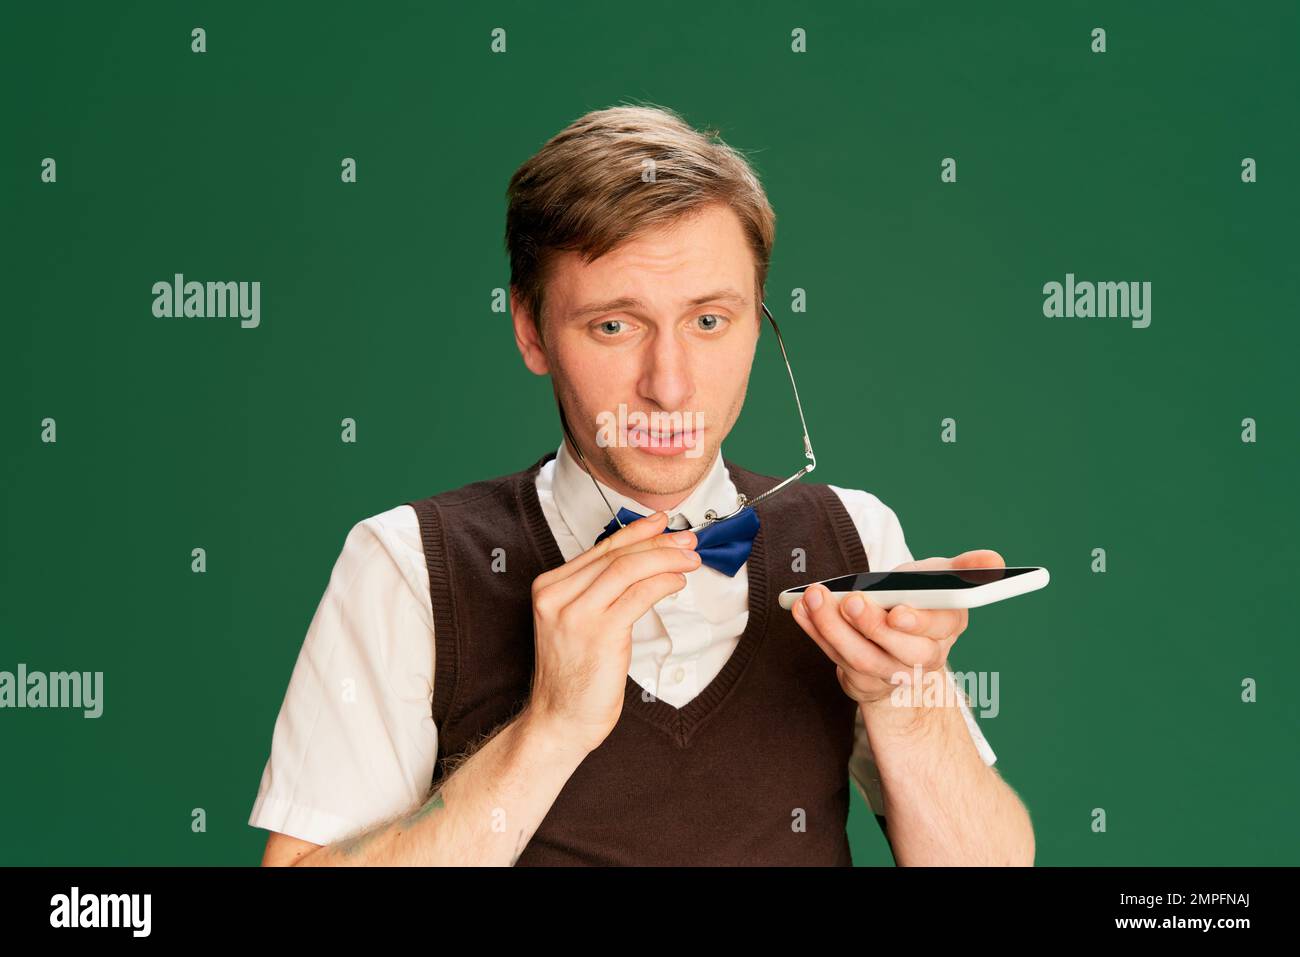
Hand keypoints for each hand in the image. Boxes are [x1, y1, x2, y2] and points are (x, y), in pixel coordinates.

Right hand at [526, 510, 700, 752]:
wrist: (561, 719)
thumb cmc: (574, 674)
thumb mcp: (576, 622)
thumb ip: (597, 591)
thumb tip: (640, 559)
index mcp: (549, 588)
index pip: (600, 549)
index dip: (636, 532)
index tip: (661, 522)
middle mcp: (557, 596)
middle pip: (616, 555)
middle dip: (658, 543)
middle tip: (687, 541)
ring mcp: (576, 614)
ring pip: (628, 569)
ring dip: (666, 559)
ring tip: (690, 560)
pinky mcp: (600, 633)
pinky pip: (638, 595)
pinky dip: (663, 583)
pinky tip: (677, 583)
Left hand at [790, 550, 1003, 708]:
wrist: (899, 638)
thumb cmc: (921, 600)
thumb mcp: (942, 578)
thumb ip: (965, 568)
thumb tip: (994, 560)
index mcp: (946, 628)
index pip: (937, 630)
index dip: (917, 623)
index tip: (897, 612)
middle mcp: (921, 657)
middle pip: (898, 651)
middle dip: (870, 626)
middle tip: (850, 600)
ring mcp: (888, 672)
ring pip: (860, 657)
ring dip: (833, 627)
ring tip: (814, 598)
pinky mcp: (858, 677)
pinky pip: (833, 656)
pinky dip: (814, 632)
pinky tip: (800, 608)